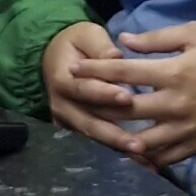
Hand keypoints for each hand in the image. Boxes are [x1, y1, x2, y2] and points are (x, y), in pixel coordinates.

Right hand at [41, 21, 143, 157]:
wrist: (54, 56)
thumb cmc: (77, 42)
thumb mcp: (87, 34)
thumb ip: (101, 46)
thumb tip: (117, 56)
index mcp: (63, 79)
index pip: (85, 89)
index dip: (105, 94)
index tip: (128, 98)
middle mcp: (62, 105)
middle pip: (89, 123)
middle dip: (115, 134)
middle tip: (140, 144)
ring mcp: (67, 121)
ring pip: (94, 137)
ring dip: (117, 148)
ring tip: (142, 158)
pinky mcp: (74, 130)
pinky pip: (95, 143)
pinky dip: (115, 152)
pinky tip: (137, 161)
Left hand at [70, 22, 195, 169]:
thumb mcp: (195, 34)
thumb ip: (158, 39)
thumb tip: (124, 41)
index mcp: (173, 73)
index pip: (124, 72)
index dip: (95, 69)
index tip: (73, 68)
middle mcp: (173, 104)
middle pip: (125, 109)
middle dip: (96, 104)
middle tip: (77, 102)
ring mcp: (183, 129)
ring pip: (140, 140)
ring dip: (116, 137)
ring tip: (97, 132)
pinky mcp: (194, 145)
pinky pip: (164, 158)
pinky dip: (144, 157)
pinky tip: (130, 153)